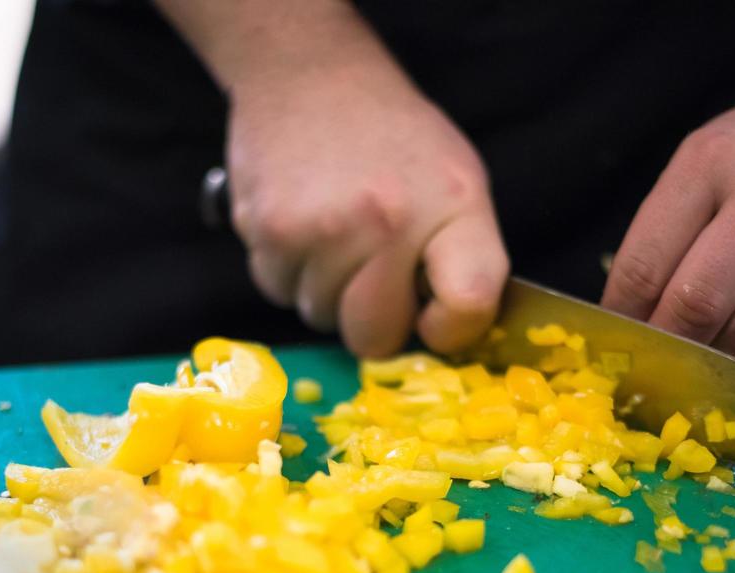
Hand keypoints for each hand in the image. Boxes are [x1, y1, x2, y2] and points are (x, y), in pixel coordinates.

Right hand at [226, 59, 508, 357]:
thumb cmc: (392, 136)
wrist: (309, 72)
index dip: (450, 331)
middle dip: (372, 319)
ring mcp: (320, 229)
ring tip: (334, 234)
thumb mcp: (457, 182)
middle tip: (372, 273)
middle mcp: (386, 222)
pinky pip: (278, 291)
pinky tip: (303, 226)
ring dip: (326, 290)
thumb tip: (445, 336)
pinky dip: (289, 270)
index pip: (468, 305)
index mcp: (451, 205)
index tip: (433, 317)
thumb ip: (464, 258)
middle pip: (373, 337)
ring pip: (319, 316)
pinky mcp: (266, 230)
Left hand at [601, 88, 734, 359]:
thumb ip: (666, 231)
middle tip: (656, 366)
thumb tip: (630, 317)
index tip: (616, 344)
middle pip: (698, 303)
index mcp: (707, 165)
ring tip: (698, 361)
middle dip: (669, 347)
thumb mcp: (702, 161)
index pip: (645, 266)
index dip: (622, 320)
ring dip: (715, 357)